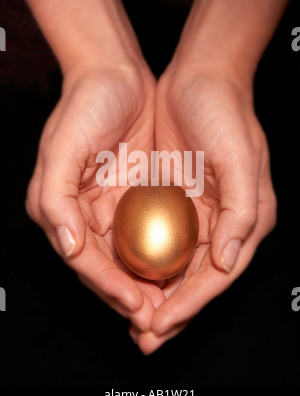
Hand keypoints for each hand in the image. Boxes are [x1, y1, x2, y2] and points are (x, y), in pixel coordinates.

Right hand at [25, 63, 164, 331]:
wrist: (116, 74)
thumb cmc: (85, 105)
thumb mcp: (62, 147)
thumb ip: (56, 199)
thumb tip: (67, 246)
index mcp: (58, 207)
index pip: (84, 259)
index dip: (107, 285)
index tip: (135, 305)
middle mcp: (80, 212)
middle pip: (104, 266)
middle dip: (125, 295)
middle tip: (153, 320)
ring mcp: (106, 205)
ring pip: (125, 258)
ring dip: (143, 284)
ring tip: (166, 308)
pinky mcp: (129, 196)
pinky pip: (143, 235)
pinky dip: (155, 257)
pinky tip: (173, 271)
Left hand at [131, 64, 276, 352]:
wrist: (199, 79)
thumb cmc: (226, 114)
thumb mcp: (242, 159)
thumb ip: (242, 214)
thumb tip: (227, 263)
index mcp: (246, 219)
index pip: (218, 275)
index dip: (191, 304)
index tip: (162, 323)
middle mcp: (223, 222)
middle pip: (197, 279)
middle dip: (173, 311)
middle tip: (145, 337)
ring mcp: (197, 213)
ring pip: (176, 266)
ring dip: (156, 294)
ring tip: (134, 320)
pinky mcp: (175, 200)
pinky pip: (159, 241)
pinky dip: (146, 264)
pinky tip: (129, 278)